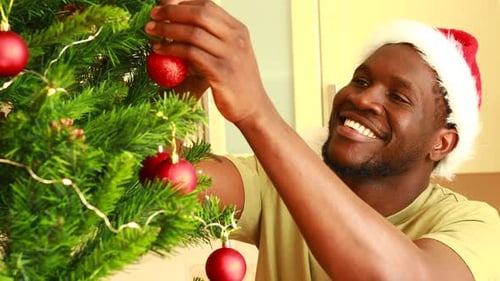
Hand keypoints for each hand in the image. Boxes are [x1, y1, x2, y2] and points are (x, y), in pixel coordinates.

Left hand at [144, 0, 268, 124]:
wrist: (253, 109)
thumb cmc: (236, 82)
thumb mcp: (230, 54)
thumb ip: (212, 38)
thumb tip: (178, 23)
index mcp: (238, 30)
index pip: (208, 5)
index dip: (183, 3)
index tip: (163, 5)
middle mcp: (236, 39)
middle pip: (200, 14)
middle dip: (172, 11)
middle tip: (153, 15)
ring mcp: (230, 56)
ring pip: (193, 33)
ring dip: (167, 29)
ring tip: (151, 31)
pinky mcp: (221, 73)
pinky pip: (191, 54)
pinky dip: (171, 49)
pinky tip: (159, 50)